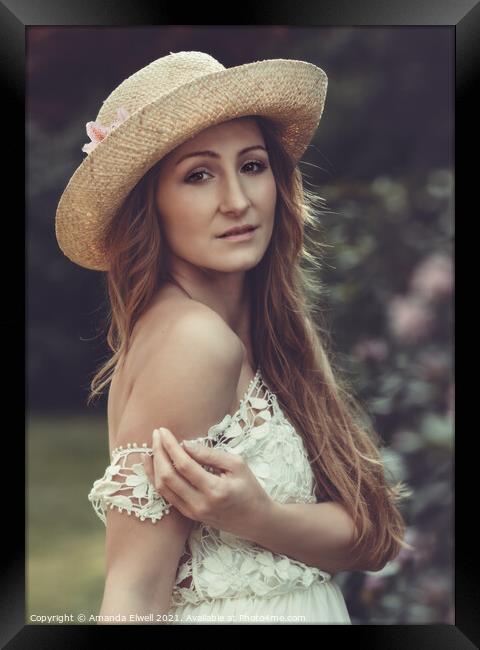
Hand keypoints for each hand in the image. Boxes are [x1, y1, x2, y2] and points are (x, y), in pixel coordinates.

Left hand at [141, 427, 272, 540]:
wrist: (256, 520)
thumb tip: (185, 444)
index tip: (163, 430)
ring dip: (154, 466)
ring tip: (152, 447)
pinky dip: (156, 479)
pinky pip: (166, 497)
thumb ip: (210, 454)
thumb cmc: (250, 488)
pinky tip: (153, 466)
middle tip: (156, 434)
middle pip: (168, 477)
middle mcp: (200, 504)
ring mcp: (193, 513)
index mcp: (215, 489)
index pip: (184, 465)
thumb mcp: (237, 464)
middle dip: (158, 452)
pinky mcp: (189, 516)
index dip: (170, 446)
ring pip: (163, 489)